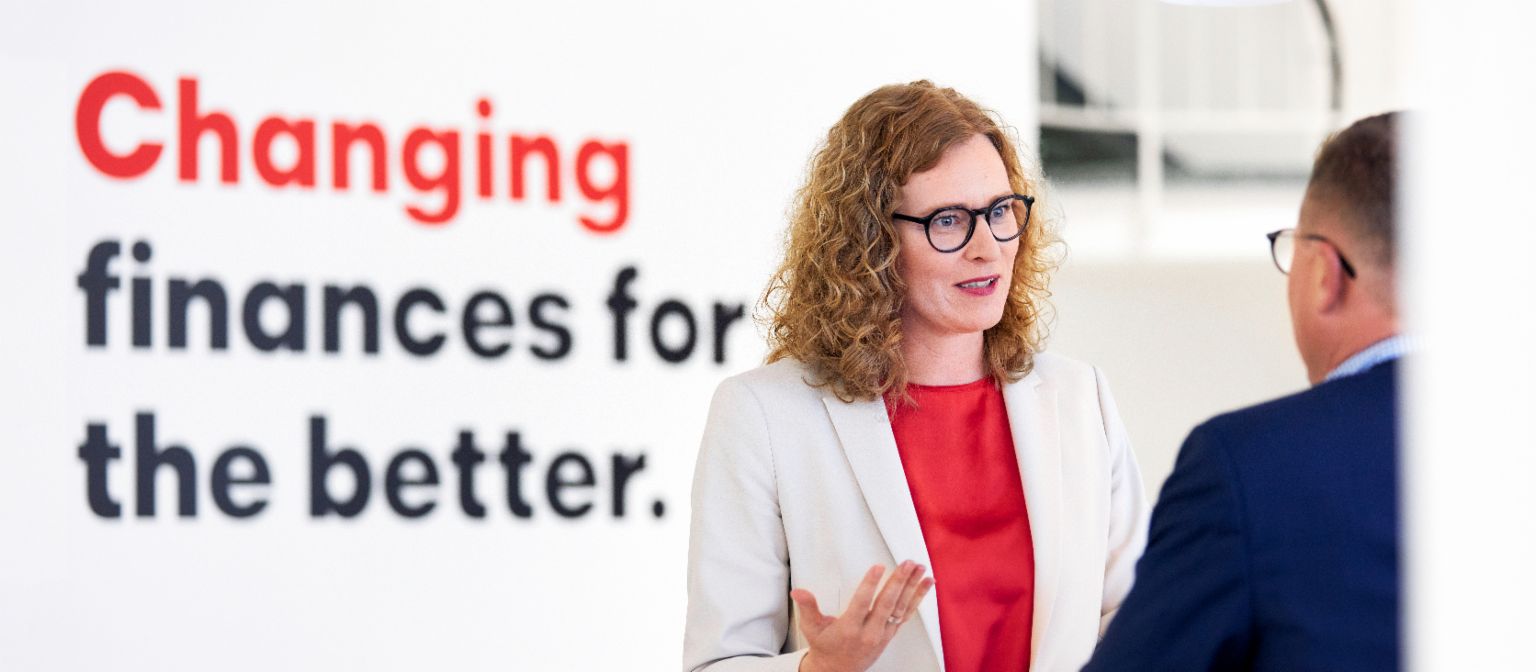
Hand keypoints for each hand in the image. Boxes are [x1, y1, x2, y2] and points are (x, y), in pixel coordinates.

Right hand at [791, 561, 933, 671]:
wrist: (838, 670)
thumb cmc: (825, 646)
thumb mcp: (812, 629)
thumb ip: (808, 608)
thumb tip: (798, 592)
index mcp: (849, 629)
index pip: (862, 604)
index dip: (870, 585)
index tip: (878, 568)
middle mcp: (869, 632)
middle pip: (886, 604)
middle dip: (898, 582)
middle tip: (906, 564)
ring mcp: (883, 634)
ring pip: (900, 608)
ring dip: (912, 587)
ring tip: (920, 569)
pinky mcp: (890, 634)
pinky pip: (906, 614)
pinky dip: (918, 599)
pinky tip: (926, 584)